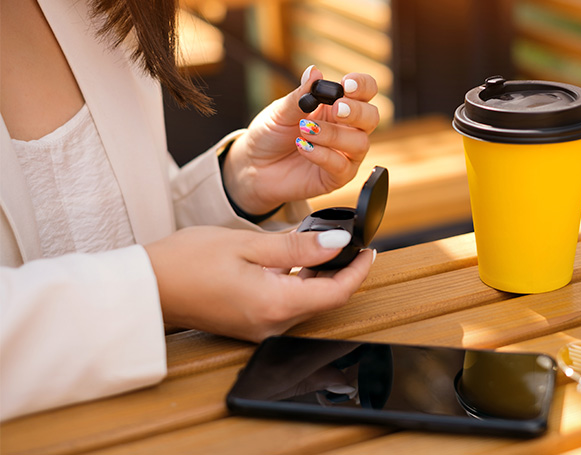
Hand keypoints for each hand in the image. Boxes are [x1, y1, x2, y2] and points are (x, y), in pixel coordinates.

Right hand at [144, 226, 373, 341]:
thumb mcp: (248, 244)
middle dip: (342, 272)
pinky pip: (288, 306)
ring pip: (308, 303)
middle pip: (325, 300)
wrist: (149, 285)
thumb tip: (338, 242)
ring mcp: (261, 329)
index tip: (370, 250)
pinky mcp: (251, 326)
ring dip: (321, 277)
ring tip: (325, 245)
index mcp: (275, 305)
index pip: (336, 293)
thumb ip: (297, 247)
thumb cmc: (188, 261)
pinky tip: (297, 262)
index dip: (358, 271)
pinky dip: (300, 284)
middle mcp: (272, 325)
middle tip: (351, 242)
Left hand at [221, 66, 379, 214]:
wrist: (253, 166)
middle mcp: (346, 129)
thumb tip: (314, 71)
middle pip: (372, 117)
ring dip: (333, 134)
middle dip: (356, 112)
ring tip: (304, 131)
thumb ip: (300, 95)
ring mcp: (344, 155)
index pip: (365, 91)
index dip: (362, 86)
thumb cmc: (270, 135)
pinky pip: (343, 167)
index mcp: (336, 106)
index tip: (347, 85)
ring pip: (360, 143)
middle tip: (335, 109)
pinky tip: (303, 148)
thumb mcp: (280, 111)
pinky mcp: (336, 178)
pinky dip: (323, 155)